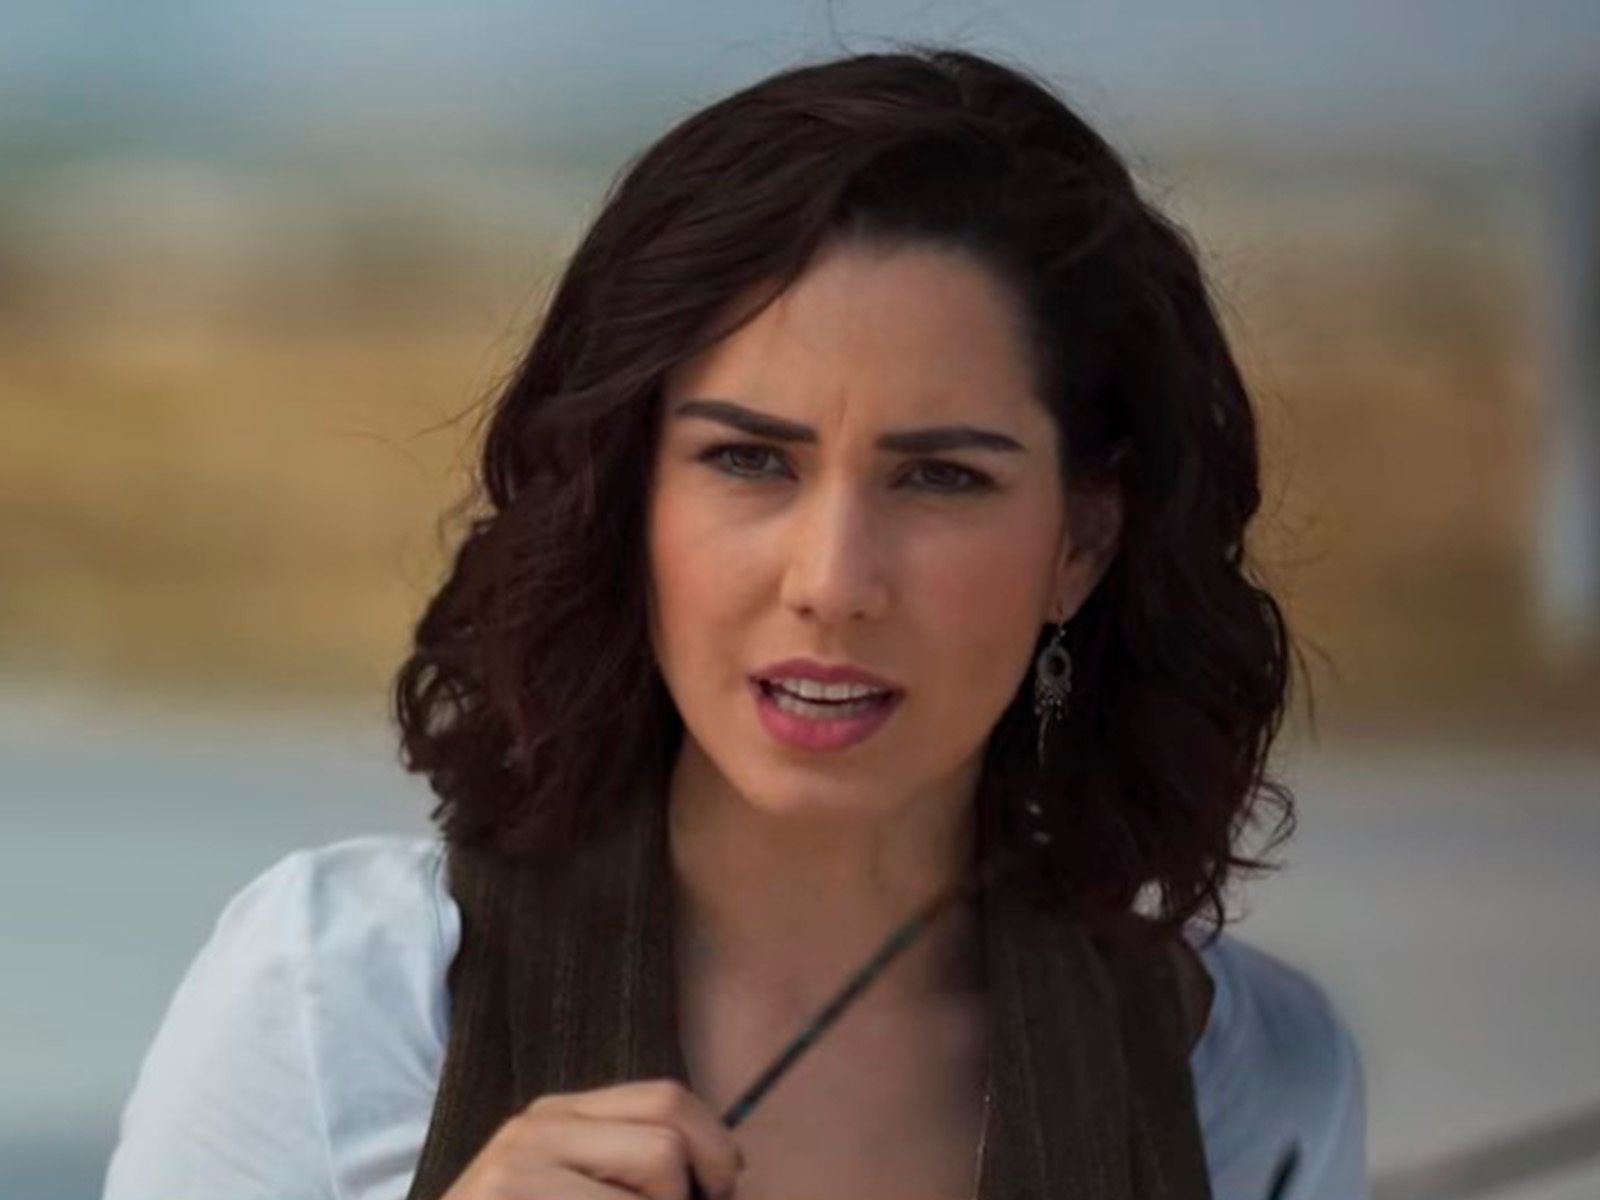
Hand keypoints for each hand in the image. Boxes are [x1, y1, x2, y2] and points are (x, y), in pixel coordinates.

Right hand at [439, 1078, 745, 1199]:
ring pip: (656, 1166)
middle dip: (693, 1190)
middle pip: (666, 1135)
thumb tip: (727, 1177)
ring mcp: (518, 1162)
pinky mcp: (506, 1192)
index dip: (715, 1147)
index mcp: (560, 1115)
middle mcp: (539, 1124)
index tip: (719, 1190)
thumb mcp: (575, 1187)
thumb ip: (630, 1171)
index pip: (666, 1098)